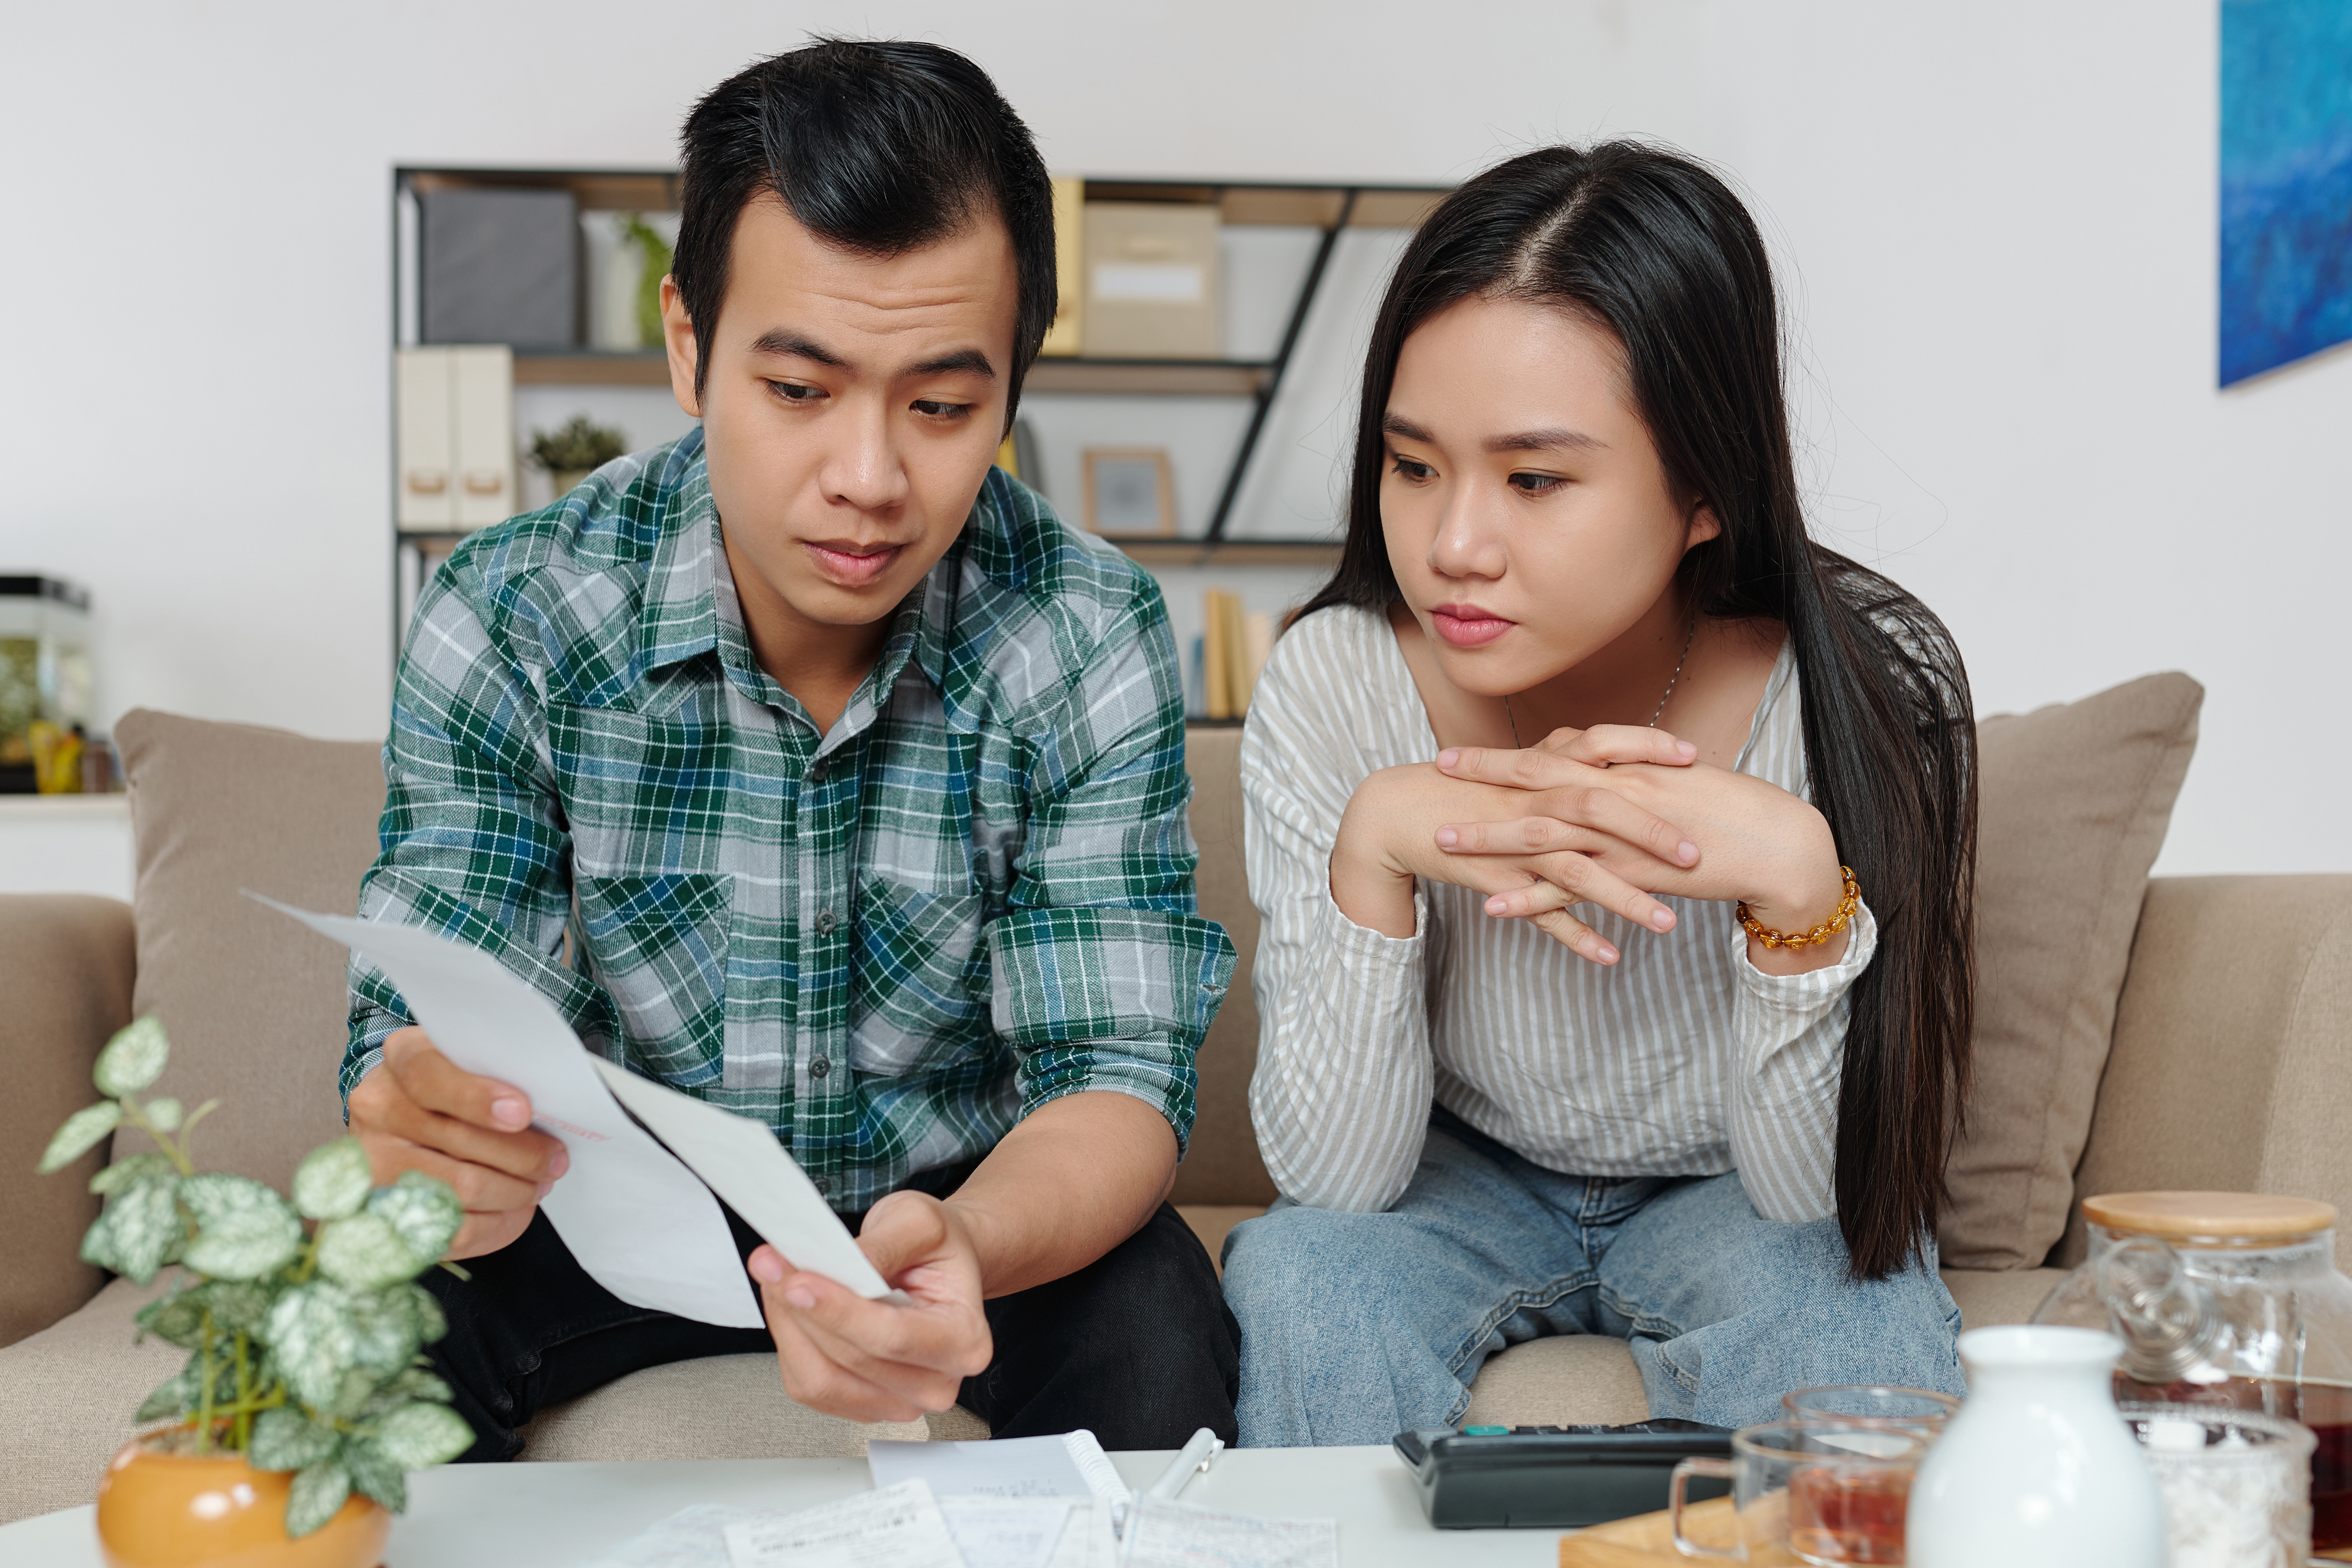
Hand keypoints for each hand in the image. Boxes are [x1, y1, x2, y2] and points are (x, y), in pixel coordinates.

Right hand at [347, 1026, 568, 1258]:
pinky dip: (497, 1225)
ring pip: (461, 1189)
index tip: (522, 1113)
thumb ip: (500, 1072)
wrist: (403, 1114)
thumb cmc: (456, 1084)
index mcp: (401, 1057)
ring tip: (538, 1185)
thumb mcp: (472, 1060)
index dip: (476, 1097)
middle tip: (556, 1161)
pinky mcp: (384, 1210)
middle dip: (524, 1156)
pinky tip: (516, 1211)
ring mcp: (373, 1163)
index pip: (428, 1075)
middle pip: (458, 1140)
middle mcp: (377, 1107)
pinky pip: (452, 1230)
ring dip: (515, 1192)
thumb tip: (549, 1109)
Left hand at [747, 1190, 991, 1422]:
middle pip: (851, 1360)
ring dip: (789, 1329)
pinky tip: (789, 1308)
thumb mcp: (919, 1222)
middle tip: (771, 1265)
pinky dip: (790, 1344)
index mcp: (965, 1340)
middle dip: (803, 1310)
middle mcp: (937, 1383)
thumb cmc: (936, 1249)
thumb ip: (884, 1244)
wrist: (937, 1268)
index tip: (797, 1282)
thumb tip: (844, 1266)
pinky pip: (809, 1385)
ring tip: (775, 1281)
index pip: (891, 1337)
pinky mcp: (862, 1405)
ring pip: (822, 1381)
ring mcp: (899, 1402)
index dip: (838, 1311)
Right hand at [1330, 723, 1703, 963]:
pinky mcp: (1499, 881)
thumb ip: (1564, 761)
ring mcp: (1516, 844)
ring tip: (1670, 924)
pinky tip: (1609, 957)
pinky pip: (1542, 913)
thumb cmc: (1464, 790)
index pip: (1603, 746)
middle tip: (1698, 856)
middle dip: (1651, 834)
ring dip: (1625, 899)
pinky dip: (1575, 936)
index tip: (1693, 759)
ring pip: (1577, 871)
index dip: (1648, 749)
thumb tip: (1612, 754)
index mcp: (1543, 767)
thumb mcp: (1519, 768)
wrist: (1399, 813)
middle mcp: (1534, 802)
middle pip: (1600, 810)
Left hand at [1433, 725, 1849, 968]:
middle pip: (1537, 781)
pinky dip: (1531, 899)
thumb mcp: (1678, 786)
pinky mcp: (1635, 876)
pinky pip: (1573, 889)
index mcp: (1629, 767)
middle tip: (1435, 774)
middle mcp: (1619, 793)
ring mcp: (1624, 835)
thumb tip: (1607, 777)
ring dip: (1490, 839)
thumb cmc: (1734, 813)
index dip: (1504, 755)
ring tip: (1444, 843)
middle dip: (1483, 778)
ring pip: (1543, 833)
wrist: (1780, 843)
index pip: (1554, 754)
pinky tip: (1494, 908)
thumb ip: (1636, 780)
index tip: (1461, 753)